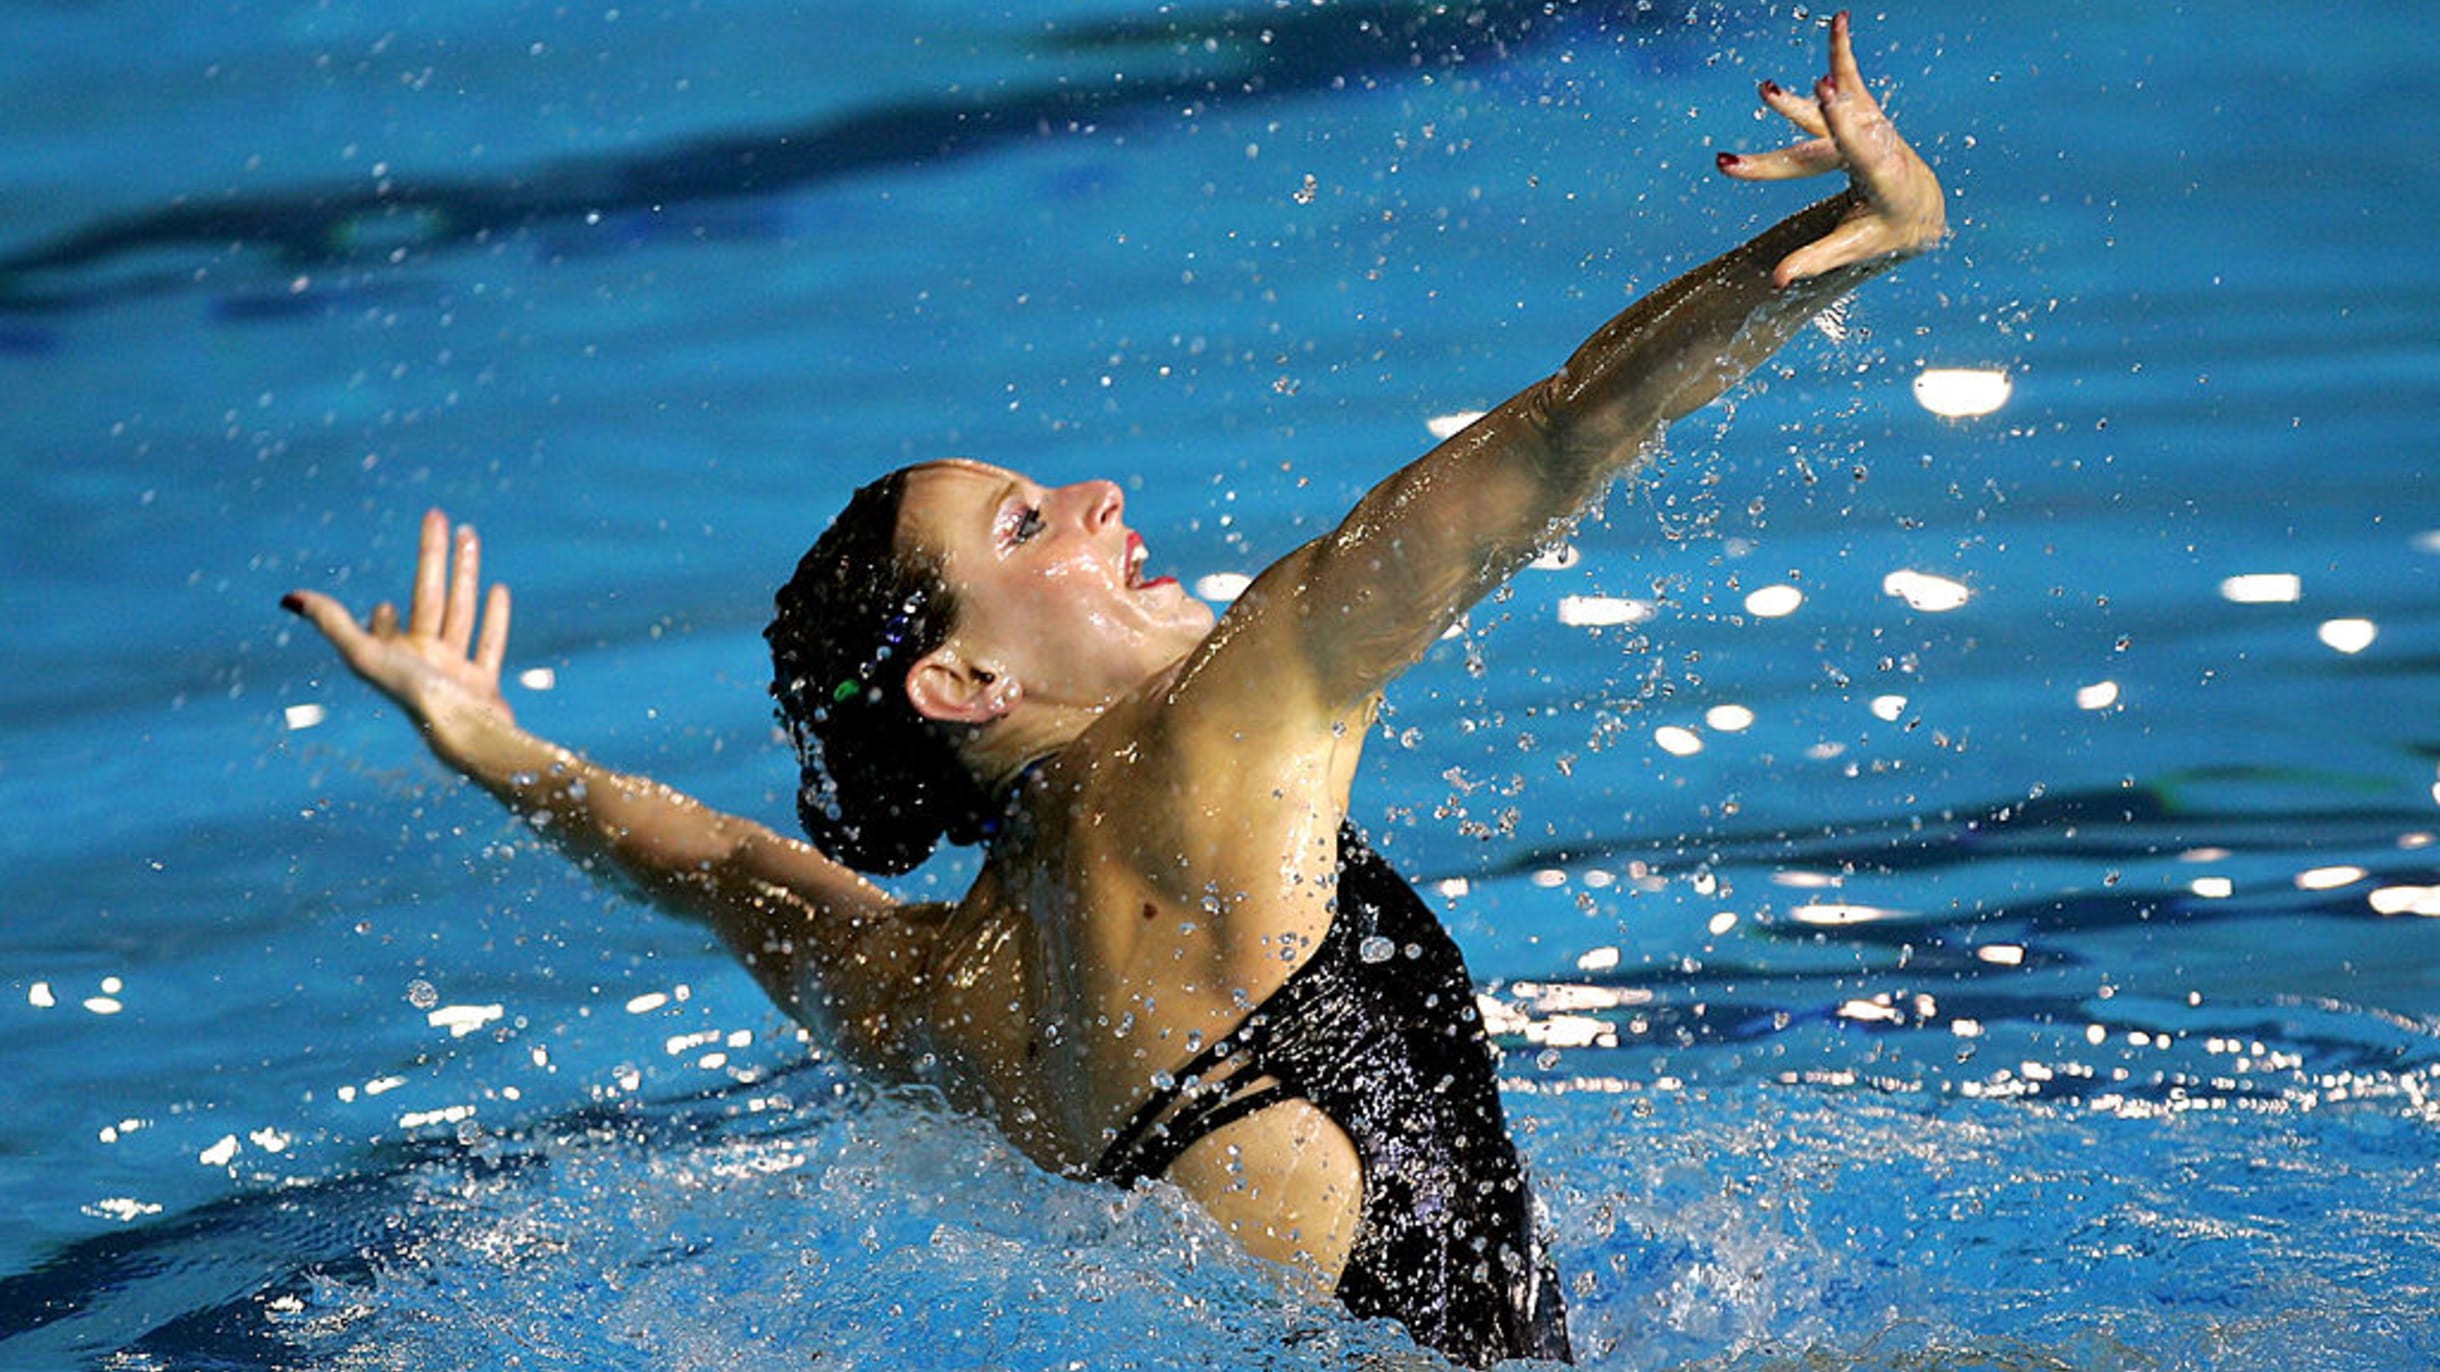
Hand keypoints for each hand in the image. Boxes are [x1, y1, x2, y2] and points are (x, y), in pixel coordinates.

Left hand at [283, 508, 517, 736]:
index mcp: (395, 657)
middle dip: (433, 556)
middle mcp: (423, 662)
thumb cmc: (415, 695)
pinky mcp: (484, 683)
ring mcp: (455, 671)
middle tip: (437, 516)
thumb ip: (332, 623)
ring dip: (466, 572)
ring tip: (470, 535)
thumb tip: (288, 597)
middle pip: (430, 598)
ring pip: (461, 610)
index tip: (383, 606)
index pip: (386, 626)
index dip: (381, 616)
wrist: (467, 733)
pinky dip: (495, 617)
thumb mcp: (365, 654)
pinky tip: (499, 590)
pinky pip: (490, 642)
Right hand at [1716, 11, 1945, 286]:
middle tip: (1803, 90)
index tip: (1824, 94)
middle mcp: (1879, 145)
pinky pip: (1852, 80)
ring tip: (1835, 25)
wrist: (1920, 207)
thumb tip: (1776, 281)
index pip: (1859, 149)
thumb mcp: (1854, 247)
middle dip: (1826, 108)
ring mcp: (1871, 127)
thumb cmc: (1886, 230)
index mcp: (1882, 180)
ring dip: (1838, 64)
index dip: (1843, 122)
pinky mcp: (1864, 116)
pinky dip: (1841, 53)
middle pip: (1842, 128)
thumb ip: (1816, 259)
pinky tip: (1840, 20)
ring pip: (1851, 94)